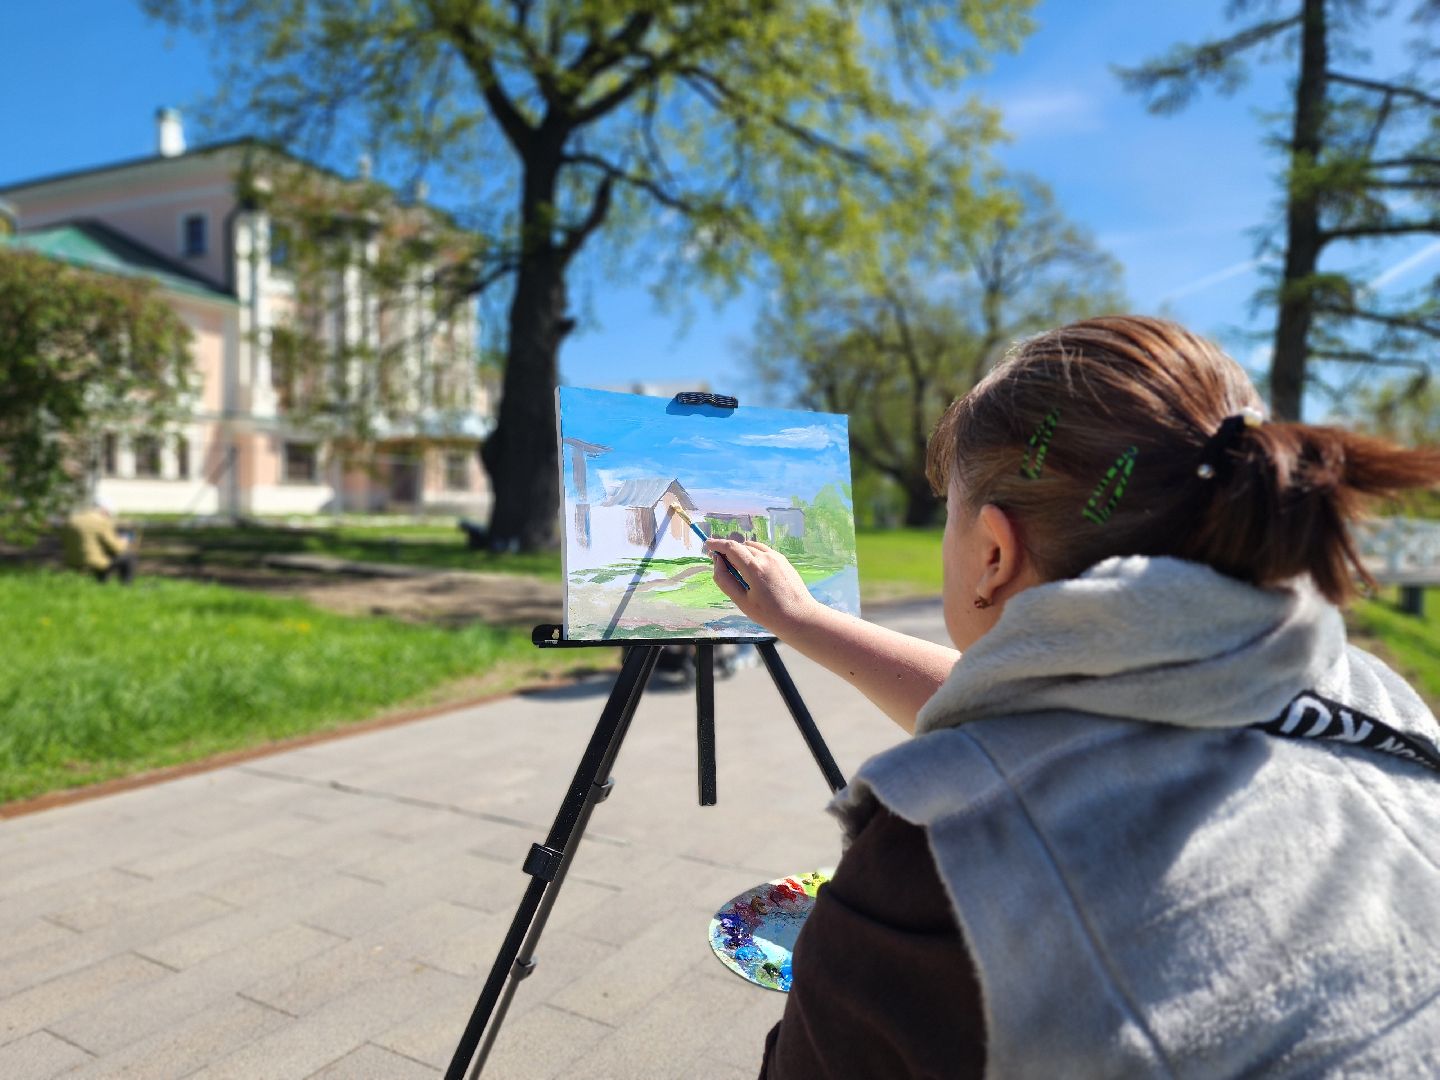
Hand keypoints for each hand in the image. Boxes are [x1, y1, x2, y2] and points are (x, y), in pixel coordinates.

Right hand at [704, 538, 821, 637]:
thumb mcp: (742, 601)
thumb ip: (725, 580)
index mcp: (755, 567)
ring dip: (741, 552)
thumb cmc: (769, 614)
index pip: (731, 547)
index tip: (707, 544)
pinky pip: (763, 551)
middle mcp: (767, 557)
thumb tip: (717, 562)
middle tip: (720, 564)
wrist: (800, 617)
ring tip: (738, 569)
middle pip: (741, 547)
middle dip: (728, 551)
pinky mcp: (784, 560)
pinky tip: (753, 570)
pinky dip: (753, 555)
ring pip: (752, 547)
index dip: (717, 544)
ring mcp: (777, 557)